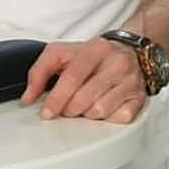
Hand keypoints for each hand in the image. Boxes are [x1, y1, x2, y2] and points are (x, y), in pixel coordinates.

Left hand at [19, 38, 146, 123]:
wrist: (131, 52)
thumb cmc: (94, 56)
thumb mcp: (63, 53)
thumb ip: (40, 71)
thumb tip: (28, 97)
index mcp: (96, 48)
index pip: (72, 77)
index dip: (56, 98)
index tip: (47, 112)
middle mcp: (117, 63)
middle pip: (85, 99)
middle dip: (69, 109)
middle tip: (66, 108)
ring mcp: (131, 81)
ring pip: (100, 112)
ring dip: (86, 115)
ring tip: (84, 105)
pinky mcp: (140, 98)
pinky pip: (119, 119)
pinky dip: (106, 119)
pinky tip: (102, 108)